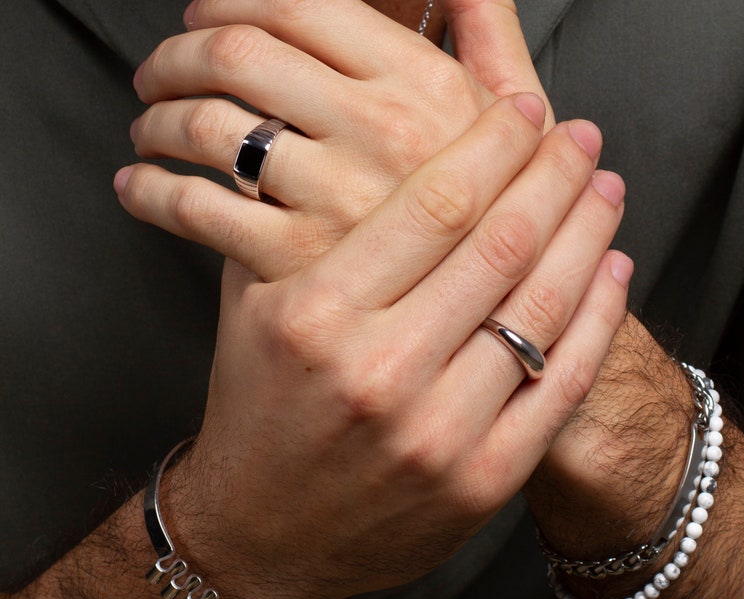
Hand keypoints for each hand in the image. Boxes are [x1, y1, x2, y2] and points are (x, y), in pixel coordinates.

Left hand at [117, 0, 552, 279]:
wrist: (479, 331)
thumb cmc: (491, 221)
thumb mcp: (512, 122)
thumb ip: (492, 36)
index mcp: (428, 86)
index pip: (300, 5)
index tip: (208, 14)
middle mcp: (381, 134)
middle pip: (238, 55)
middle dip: (178, 52)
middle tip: (161, 70)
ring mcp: (337, 199)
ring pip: (206, 126)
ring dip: (157, 117)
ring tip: (149, 128)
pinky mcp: (297, 264)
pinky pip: (195, 209)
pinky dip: (150, 191)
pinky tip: (141, 188)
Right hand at [154, 96, 628, 598]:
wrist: (262, 529)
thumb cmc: (258, 409)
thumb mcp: (251, 307)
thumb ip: (295, 226)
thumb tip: (355, 147)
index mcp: (317, 315)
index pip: (434, 204)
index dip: (493, 145)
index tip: (524, 112)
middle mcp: (378, 371)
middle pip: (500, 246)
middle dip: (554, 177)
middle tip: (581, 138)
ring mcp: (437, 433)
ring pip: (540, 309)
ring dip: (587, 236)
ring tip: (605, 191)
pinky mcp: (481, 480)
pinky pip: (559, 383)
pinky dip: (597, 319)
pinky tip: (611, 270)